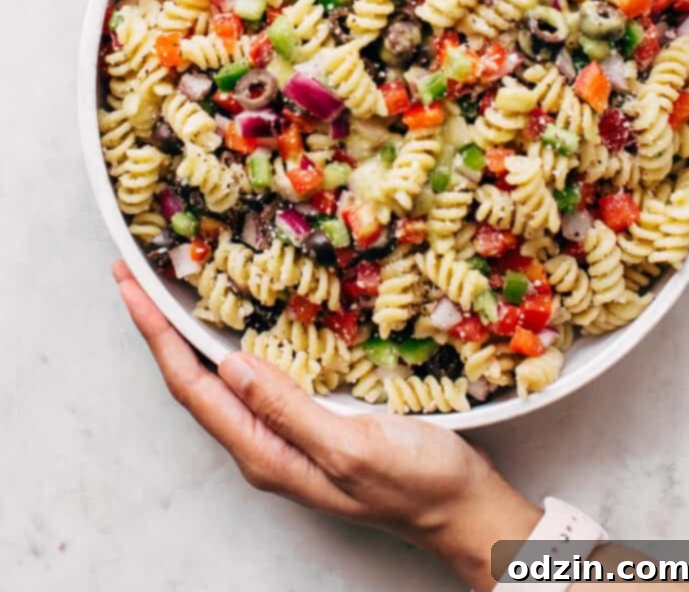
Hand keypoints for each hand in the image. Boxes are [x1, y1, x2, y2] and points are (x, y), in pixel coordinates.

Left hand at [113, 261, 538, 588]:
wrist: (461, 509)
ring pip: (219, 378)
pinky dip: (231, 340)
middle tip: (138, 274)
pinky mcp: (307, 421)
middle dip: (160, 327)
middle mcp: (263, 444)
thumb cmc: (415, 482)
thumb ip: (288, 410)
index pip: (191, 386)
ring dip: (190, 332)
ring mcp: (284, 434)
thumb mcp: (352, 446)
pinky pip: (254, 376)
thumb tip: (229, 367)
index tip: (130, 285)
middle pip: (194, 381)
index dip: (156, 333)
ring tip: (170, 289)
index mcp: (265, 452)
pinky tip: (238, 319)